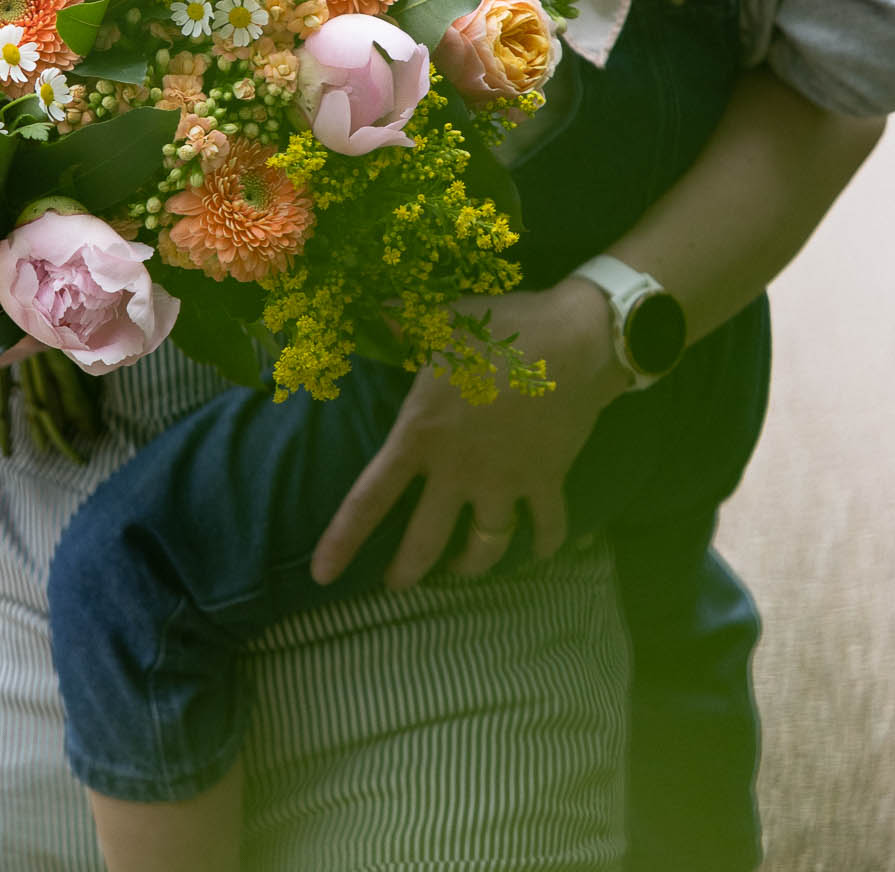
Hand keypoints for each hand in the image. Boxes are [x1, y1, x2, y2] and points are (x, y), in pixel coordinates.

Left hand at [311, 279, 627, 591]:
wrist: (572, 341)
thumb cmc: (497, 330)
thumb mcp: (436, 321)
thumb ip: (394, 323)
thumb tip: (360, 308)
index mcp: (421, 435)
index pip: (371, 497)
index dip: (343, 539)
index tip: (321, 576)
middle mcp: (459, 470)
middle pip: (426, 541)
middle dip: (407, 571)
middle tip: (395, 586)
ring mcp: (506, 481)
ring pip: (485, 545)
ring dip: (472, 564)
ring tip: (460, 569)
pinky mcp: (547, 481)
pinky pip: (546, 525)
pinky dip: (544, 543)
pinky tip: (539, 552)